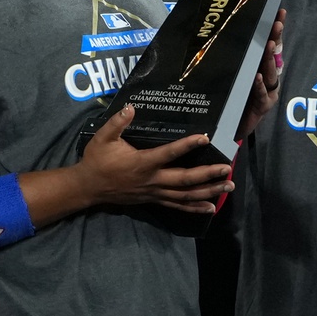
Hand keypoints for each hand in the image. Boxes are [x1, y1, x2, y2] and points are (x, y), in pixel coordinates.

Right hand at [75, 105, 234, 213]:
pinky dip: (195, 207)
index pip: (170, 153)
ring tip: (228, 187)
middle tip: (227, 170)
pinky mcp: (154, 200)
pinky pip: (177, 205)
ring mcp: (154, 193)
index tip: (205, 138)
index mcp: (143, 163)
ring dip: (208, 192)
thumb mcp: (103, 138)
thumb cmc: (97, 160)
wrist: (88, 187)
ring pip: (186, 195)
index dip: (188, 145)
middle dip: (208, 175)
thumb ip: (117, 122)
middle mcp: (153, 180)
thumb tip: (131, 107)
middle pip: (185, 180)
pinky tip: (210, 208)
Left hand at [235, 8, 285, 141]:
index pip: (270, 44)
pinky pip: (261, 94)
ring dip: (269, 59)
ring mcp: (268, 92)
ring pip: (269, 73)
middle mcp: (268, 77)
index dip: (275, 29)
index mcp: (261, 67)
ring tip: (269, 45)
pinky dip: (259, 86)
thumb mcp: (232, 75)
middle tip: (276, 24)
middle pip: (273, 55)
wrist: (230, 127)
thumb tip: (225, 32)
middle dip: (275, 38)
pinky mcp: (263, 106)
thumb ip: (234, 58)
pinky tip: (257, 77)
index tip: (278, 11)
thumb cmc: (231, 98)